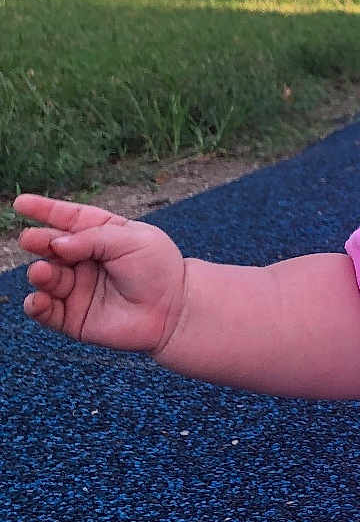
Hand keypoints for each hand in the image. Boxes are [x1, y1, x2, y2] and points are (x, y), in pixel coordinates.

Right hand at [14, 194, 186, 353]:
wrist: (176, 311)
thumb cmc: (159, 270)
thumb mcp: (133, 241)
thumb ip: (94, 238)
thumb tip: (57, 244)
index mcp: (101, 235)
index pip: (69, 218)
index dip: (45, 210)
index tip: (21, 203)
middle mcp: (84, 260)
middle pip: (51, 246)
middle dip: (39, 241)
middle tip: (33, 240)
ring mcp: (77, 288)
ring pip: (45, 277)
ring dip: (40, 273)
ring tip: (44, 271)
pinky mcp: (73, 317)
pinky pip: (45, 310)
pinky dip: (36, 304)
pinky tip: (37, 299)